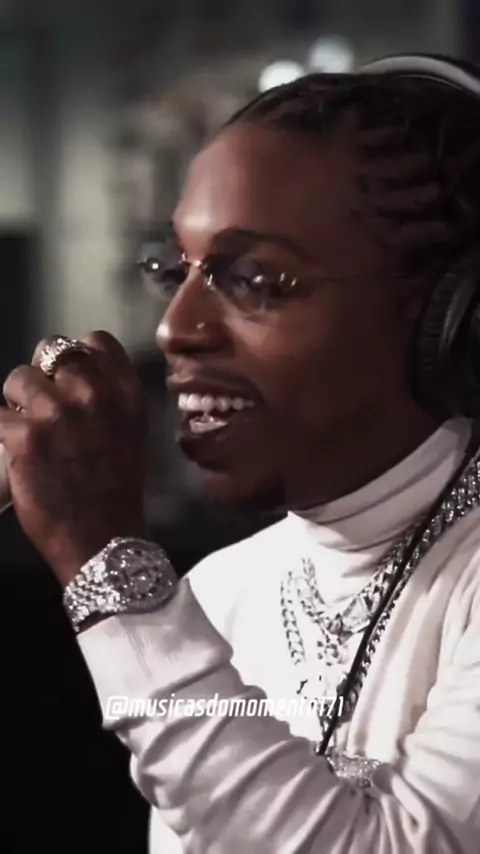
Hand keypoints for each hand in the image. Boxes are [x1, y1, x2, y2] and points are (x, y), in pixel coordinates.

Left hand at [0, 331, 147, 582]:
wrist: (104, 539)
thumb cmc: (117, 493)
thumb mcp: (131, 433)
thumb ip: (109, 399)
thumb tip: (76, 380)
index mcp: (125, 393)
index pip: (95, 342)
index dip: (76, 357)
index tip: (67, 378)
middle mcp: (93, 394)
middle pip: (52, 351)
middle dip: (43, 376)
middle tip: (41, 406)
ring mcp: (57, 412)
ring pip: (18, 379)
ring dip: (17, 402)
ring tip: (25, 430)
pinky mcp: (24, 436)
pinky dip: (2, 430)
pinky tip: (13, 448)